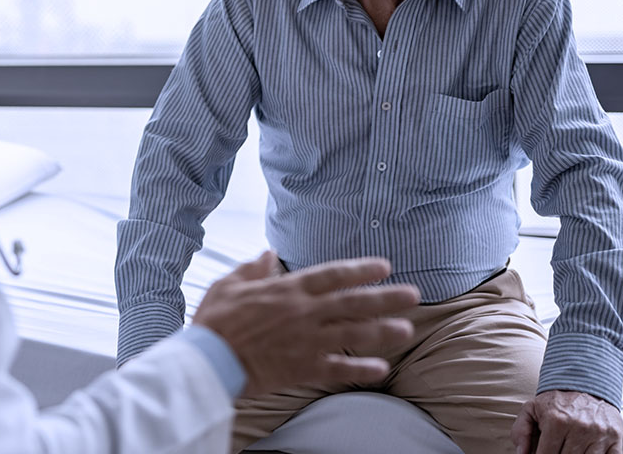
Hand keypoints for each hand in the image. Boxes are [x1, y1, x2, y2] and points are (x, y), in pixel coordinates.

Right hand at [192, 251, 418, 395]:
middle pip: (353, 302)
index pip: (332, 274)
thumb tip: (268, 254)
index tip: (383, 267)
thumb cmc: (215, 320)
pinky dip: (361, 368)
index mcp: (287, 289)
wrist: (209, 359)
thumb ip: (253, 269)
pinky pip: (339, 368)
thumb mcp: (229, 284)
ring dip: (383, 331)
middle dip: (386, 298)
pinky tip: (382, 367)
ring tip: (407, 329)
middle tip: (413, 296)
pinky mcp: (303, 368)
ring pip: (354, 333)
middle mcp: (304, 312)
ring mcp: (307, 341)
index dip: (360, 269)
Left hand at [511, 390, 622, 453]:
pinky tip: (587, 451)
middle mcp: (580, 428)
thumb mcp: (532, 408)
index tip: (544, 452)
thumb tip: (521, 453)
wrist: (586, 381)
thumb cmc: (558, 398)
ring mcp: (599, 434)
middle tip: (557, 448)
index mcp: (557, 421)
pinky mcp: (616, 437)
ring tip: (570, 448)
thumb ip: (521, 431)